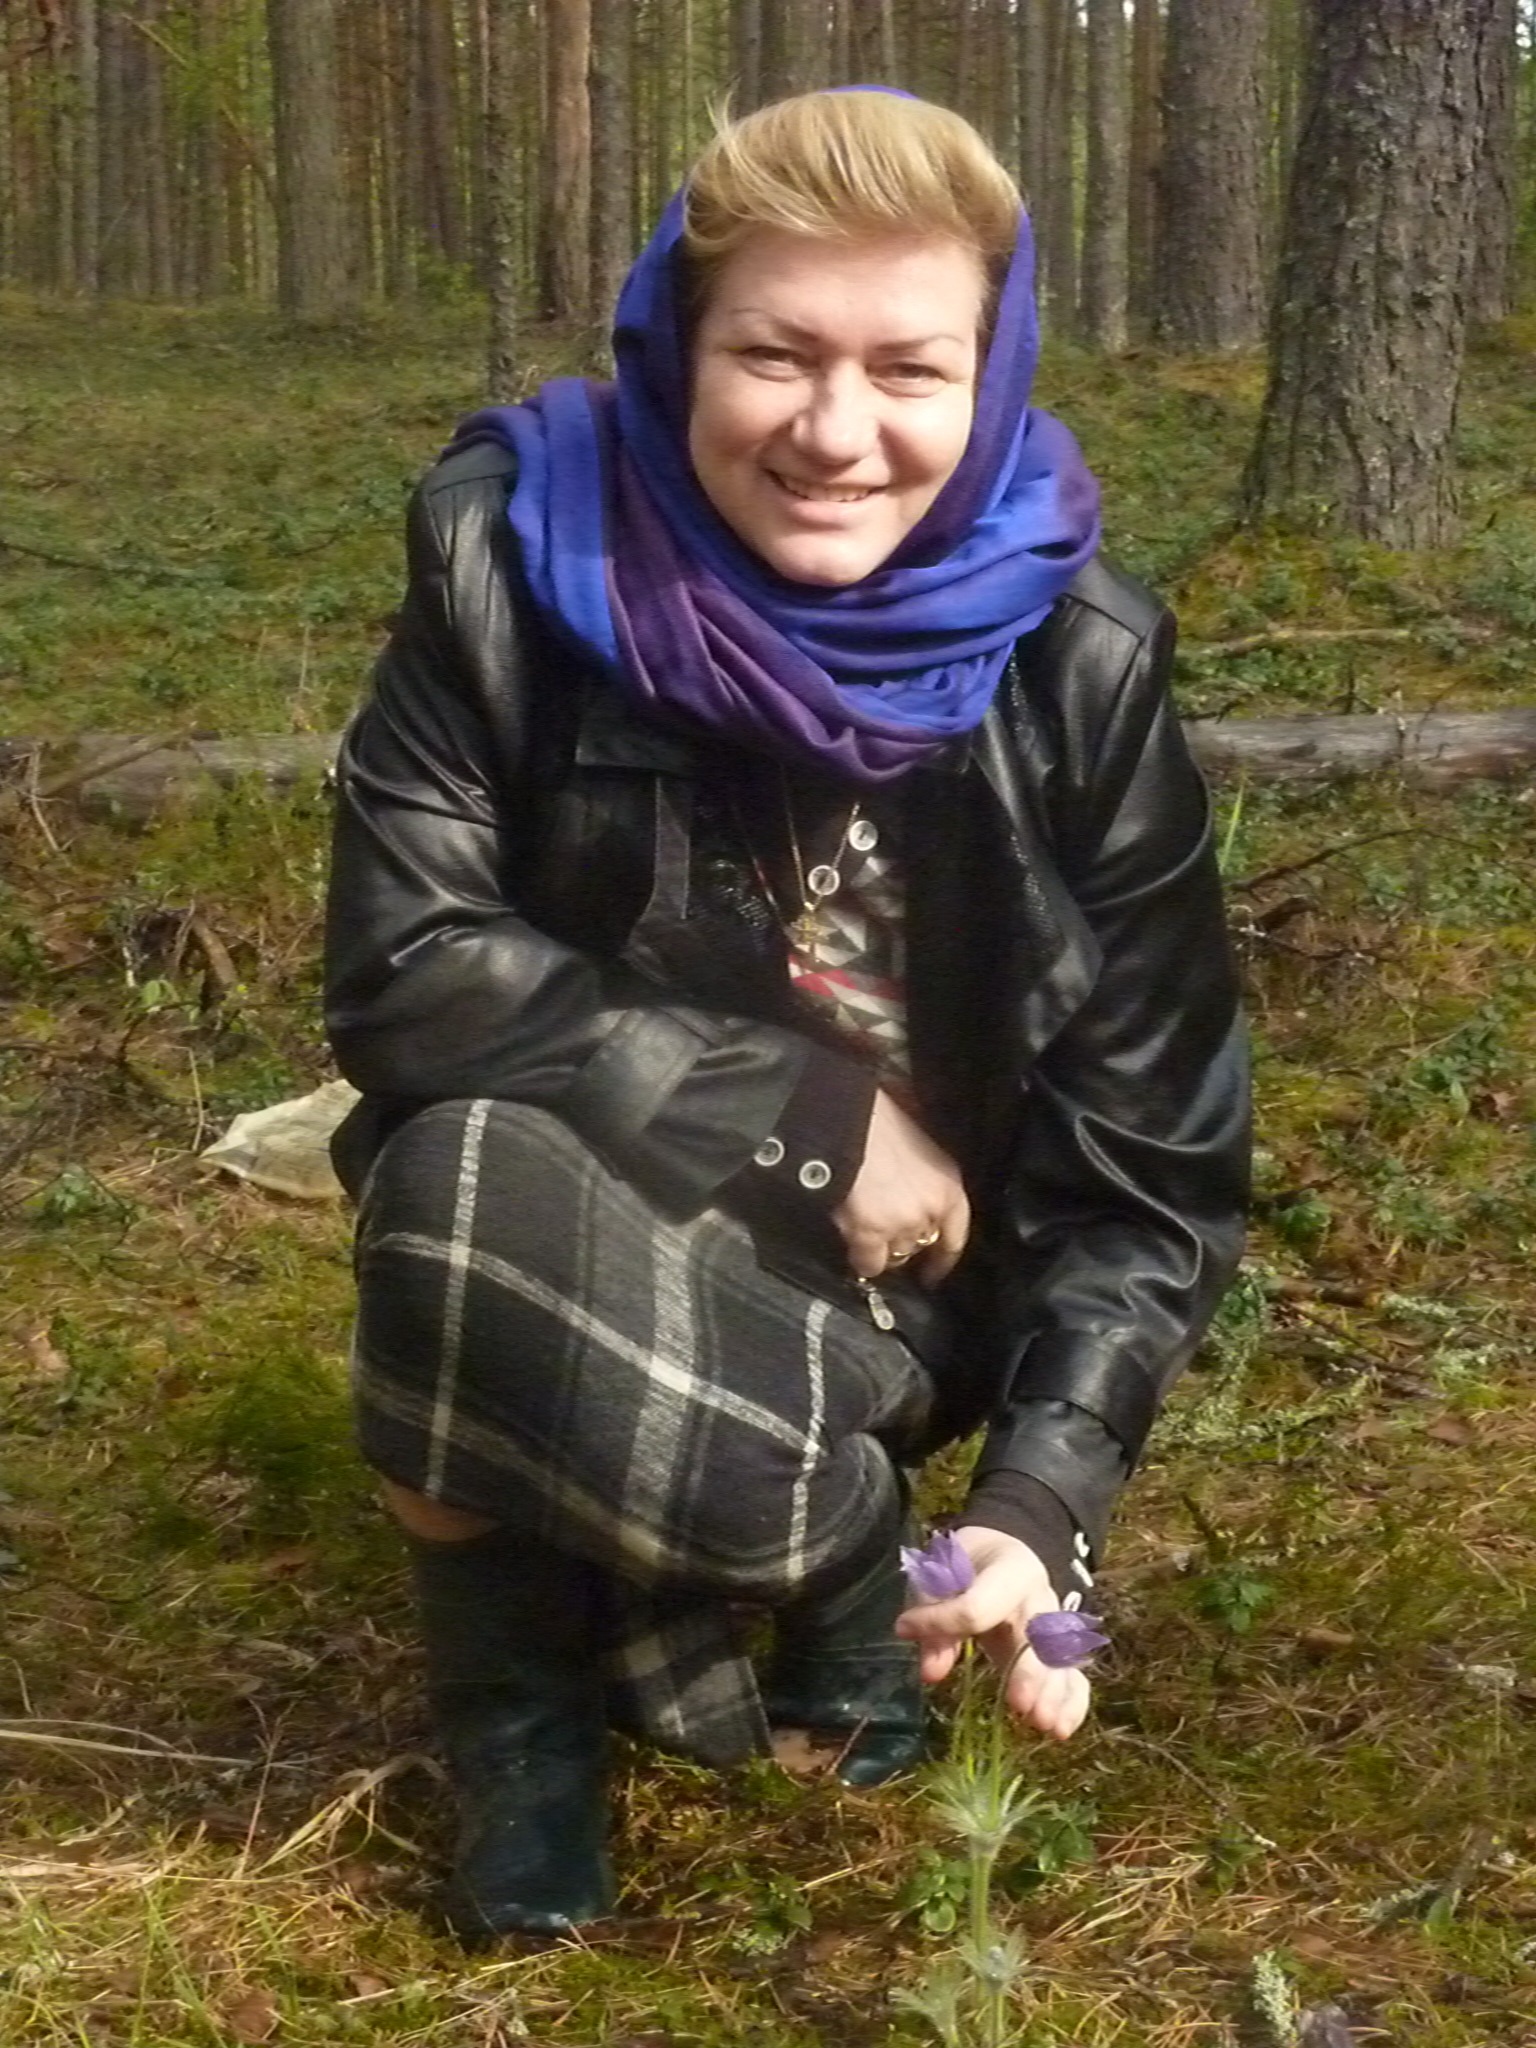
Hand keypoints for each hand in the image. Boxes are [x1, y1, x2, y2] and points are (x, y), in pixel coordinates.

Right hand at [832, 1088, 969, 1284]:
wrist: (846, 1116)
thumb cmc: (878, 1119)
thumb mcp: (919, 1143)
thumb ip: (923, 1175)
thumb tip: (912, 1192)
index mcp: (948, 1184)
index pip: (956, 1234)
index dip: (944, 1258)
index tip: (934, 1272)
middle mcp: (931, 1208)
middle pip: (922, 1246)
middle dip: (904, 1244)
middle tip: (886, 1239)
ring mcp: (902, 1224)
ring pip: (896, 1255)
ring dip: (882, 1250)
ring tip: (865, 1235)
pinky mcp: (871, 1233)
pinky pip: (869, 1263)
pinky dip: (860, 1259)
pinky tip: (852, 1248)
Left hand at [894, 1525, 1091, 1740]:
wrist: (1000, 1552)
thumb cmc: (965, 1566)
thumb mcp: (940, 1578)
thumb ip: (935, 1620)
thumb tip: (932, 1674)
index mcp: (1009, 1568)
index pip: (978, 1604)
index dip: (942, 1622)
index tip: (905, 1630)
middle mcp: (1039, 1596)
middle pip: (1037, 1635)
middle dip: (1031, 1672)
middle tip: (1020, 1706)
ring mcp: (1053, 1625)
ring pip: (1060, 1659)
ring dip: (1055, 1694)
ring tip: (1045, 1727)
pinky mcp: (1056, 1651)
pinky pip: (1073, 1676)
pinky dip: (1072, 1703)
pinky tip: (1062, 1730)